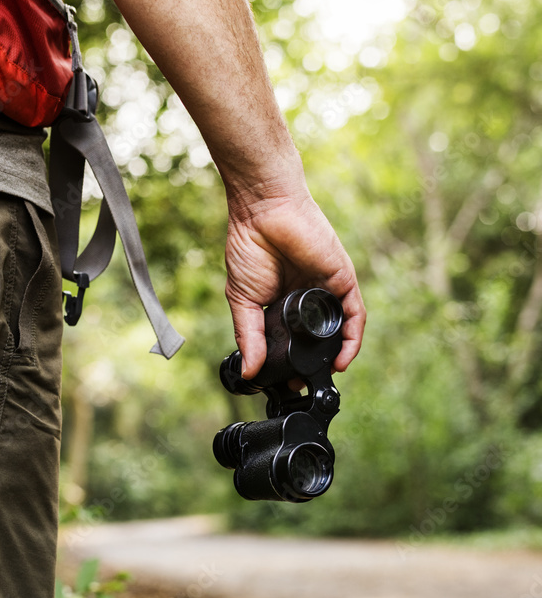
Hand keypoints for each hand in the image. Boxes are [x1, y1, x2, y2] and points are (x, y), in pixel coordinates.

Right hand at [224, 188, 365, 378]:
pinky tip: (344, 359)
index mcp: (286, 301)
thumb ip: (248, 335)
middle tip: (305, 384)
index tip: (285, 383)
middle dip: (316, 363)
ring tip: (325, 376)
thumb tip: (247, 372)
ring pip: (341, 329)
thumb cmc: (249, 247)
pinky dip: (352, 340)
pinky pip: (355, 315)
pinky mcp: (343, 279)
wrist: (262, 213)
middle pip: (321, 337)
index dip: (292, 361)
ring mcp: (328, 289)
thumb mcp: (242, 300)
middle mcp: (310, 297)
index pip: (295, 338)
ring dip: (338, 356)